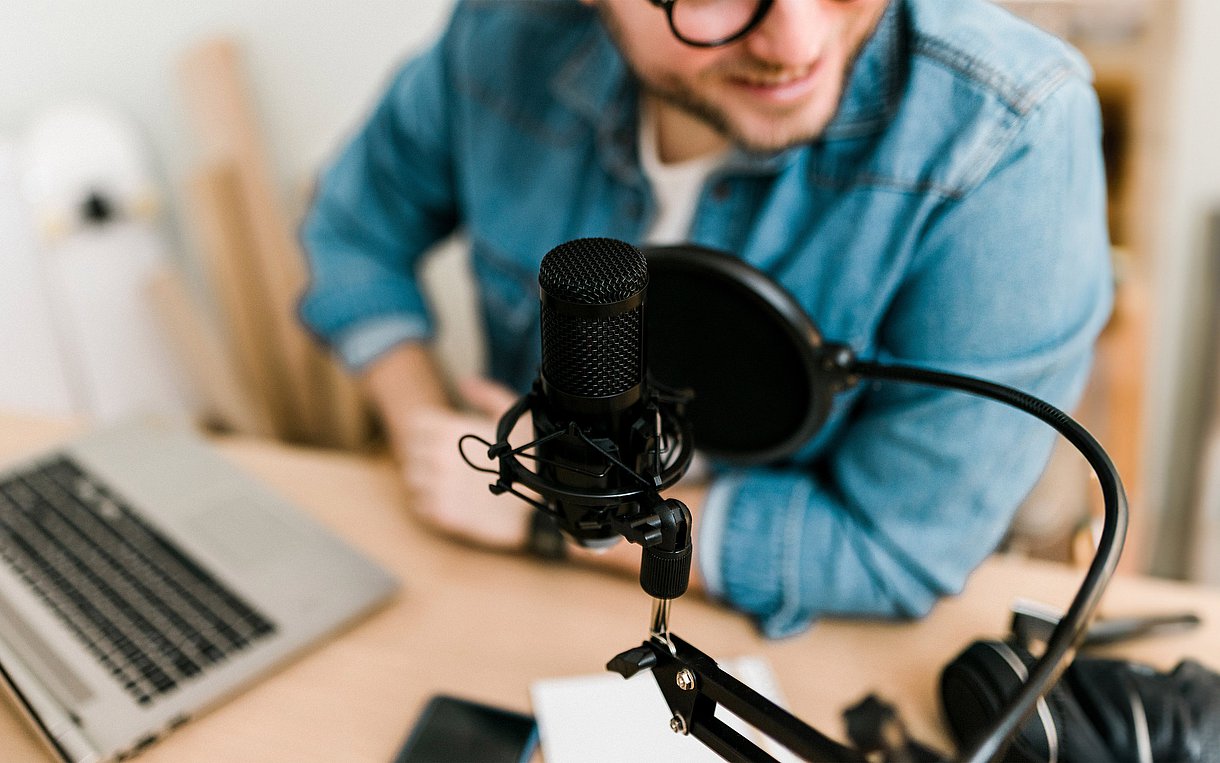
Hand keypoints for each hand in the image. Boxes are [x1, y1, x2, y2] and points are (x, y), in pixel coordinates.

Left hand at [401, 377, 533, 550]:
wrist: (542, 503)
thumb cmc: (530, 456)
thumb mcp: (514, 415)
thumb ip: (486, 395)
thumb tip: (465, 382)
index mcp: (452, 429)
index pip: (416, 423)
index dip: (427, 429)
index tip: (439, 437)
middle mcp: (440, 457)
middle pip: (411, 451)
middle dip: (424, 454)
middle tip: (444, 461)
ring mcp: (439, 486)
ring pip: (412, 478)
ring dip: (425, 478)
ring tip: (446, 481)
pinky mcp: (443, 513)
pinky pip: (419, 505)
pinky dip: (429, 502)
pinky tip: (450, 499)